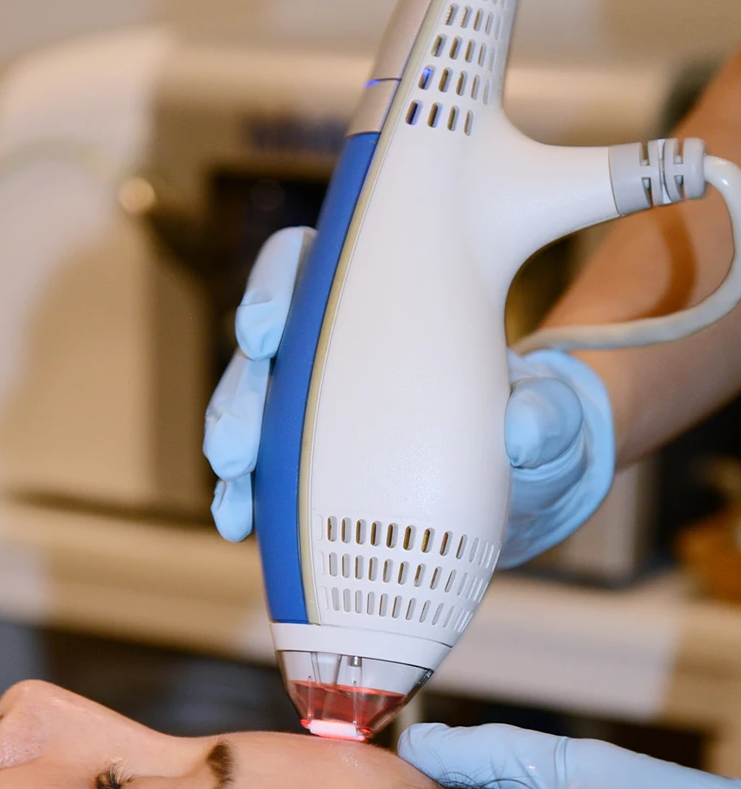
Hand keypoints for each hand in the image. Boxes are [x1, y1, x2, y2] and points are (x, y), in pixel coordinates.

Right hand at [203, 228, 615, 560]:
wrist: (533, 481)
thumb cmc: (538, 425)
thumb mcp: (555, 416)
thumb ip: (548, 417)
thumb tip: (523, 428)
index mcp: (385, 297)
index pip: (311, 266)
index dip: (275, 286)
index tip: (266, 329)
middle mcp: (339, 342)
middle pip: (266, 346)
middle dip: (241, 390)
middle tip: (239, 438)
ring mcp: (319, 402)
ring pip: (253, 405)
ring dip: (233, 443)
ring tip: (233, 488)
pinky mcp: (313, 456)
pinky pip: (266, 467)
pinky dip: (245, 494)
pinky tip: (237, 521)